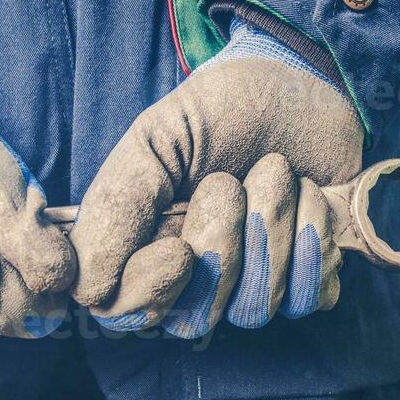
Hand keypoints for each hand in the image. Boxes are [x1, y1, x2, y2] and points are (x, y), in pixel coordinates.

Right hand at [70, 20, 361, 338]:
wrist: (297, 81)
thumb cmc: (218, 112)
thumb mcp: (154, 140)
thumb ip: (115, 206)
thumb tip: (85, 288)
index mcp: (143, 248)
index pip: (125, 312)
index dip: (150, 293)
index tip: (179, 249)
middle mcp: (194, 280)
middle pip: (195, 319)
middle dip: (220, 249)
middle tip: (228, 182)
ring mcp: (253, 284)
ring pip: (254, 310)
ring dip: (270, 231)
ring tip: (275, 171)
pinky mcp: (308, 278)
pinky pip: (309, 299)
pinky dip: (313, 241)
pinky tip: (310, 195)